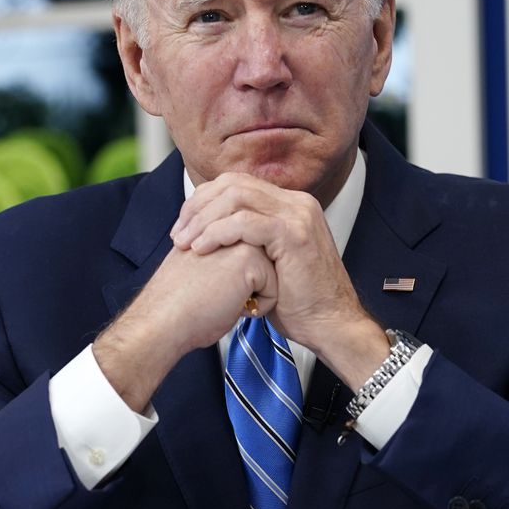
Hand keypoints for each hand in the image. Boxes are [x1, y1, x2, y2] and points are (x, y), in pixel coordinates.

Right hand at [93, 240, 276, 412]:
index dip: (240, 280)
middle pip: (266, 262)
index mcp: (216, 225)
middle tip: (216, 293)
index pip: (253, 254)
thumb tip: (247, 267)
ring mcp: (241, 239)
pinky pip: (274, 289)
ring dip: (254, 294)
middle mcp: (229, 227)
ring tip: (223, 298)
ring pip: (273, 274)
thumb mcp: (202, 266)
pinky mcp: (250, 259)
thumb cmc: (178, 303)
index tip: (212, 288)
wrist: (164, 320)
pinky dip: (258, 307)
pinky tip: (231, 306)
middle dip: (250, 285)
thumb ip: (223, 253)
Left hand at [170, 172, 389, 389]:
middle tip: (178, 234)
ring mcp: (297, 215)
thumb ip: (249, 242)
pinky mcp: (293, 234)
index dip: (204, 200)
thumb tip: (213, 236)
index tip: (184, 226)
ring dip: (203, 218)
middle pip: (233, 184)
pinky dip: (217, 232)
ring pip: (236, 197)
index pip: (238, 183)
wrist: (330, 325)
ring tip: (185, 242)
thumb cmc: (299, 303)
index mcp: (290, 205)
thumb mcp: (269, 262)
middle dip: (198, 206)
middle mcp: (296, 202)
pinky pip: (245, 222)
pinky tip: (202, 249)